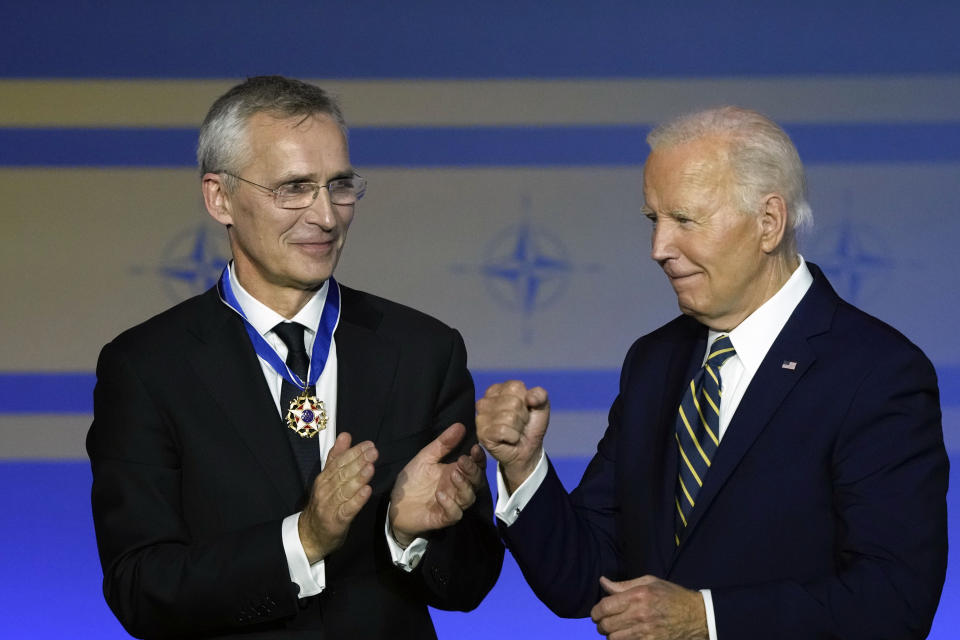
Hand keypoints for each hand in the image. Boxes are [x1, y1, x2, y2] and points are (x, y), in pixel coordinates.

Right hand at [298, 432, 377, 563]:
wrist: (310, 535)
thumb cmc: (323, 503)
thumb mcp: (327, 479)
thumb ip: (336, 457)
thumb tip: (345, 435)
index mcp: (324, 478)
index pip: (339, 462)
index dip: (353, 453)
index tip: (369, 444)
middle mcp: (325, 490)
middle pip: (342, 474)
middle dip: (358, 462)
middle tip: (373, 452)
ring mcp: (329, 506)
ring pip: (344, 490)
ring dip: (358, 478)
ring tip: (371, 468)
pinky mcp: (335, 522)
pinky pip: (347, 509)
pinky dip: (357, 500)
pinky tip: (366, 491)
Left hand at [389, 423, 485, 546]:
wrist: (395, 505)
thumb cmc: (413, 481)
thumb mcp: (426, 458)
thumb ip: (443, 444)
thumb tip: (460, 425)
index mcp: (456, 472)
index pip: (476, 465)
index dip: (478, 458)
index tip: (475, 448)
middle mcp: (458, 489)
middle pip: (476, 481)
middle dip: (472, 470)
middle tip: (462, 461)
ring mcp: (452, 504)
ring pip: (468, 497)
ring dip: (463, 486)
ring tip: (453, 474)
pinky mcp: (443, 518)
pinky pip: (454, 513)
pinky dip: (450, 504)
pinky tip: (440, 494)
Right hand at [475, 380, 548, 492]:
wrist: (528, 450)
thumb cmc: (530, 426)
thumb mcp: (541, 406)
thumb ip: (540, 395)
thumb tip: (530, 398)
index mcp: (497, 390)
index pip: (516, 387)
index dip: (526, 401)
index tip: (524, 410)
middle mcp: (485, 401)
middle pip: (514, 402)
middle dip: (523, 416)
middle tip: (519, 424)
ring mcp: (481, 417)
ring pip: (509, 417)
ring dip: (518, 428)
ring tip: (514, 431)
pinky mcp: (482, 433)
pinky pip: (503, 431)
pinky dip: (513, 437)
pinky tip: (509, 439)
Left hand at [591, 575, 707, 639]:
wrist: (696, 615)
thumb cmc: (671, 595)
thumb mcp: (649, 582)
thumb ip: (623, 585)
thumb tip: (603, 582)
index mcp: (638, 596)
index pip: (605, 607)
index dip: (595, 611)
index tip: (595, 613)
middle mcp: (640, 614)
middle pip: (607, 625)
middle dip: (600, 624)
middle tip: (603, 622)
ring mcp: (646, 632)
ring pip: (614, 639)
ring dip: (610, 635)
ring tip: (613, 630)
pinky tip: (625, 636)